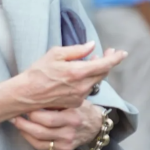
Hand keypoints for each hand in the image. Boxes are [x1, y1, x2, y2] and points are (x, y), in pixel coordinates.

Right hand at [6, 42, 125, 113]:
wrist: (27, 94)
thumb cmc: (38, 72)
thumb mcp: (55, 54)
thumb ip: (76, 50)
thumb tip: (91, 46)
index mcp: (78, 71)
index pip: (105, 64)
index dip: (115, 58)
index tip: (122, 53)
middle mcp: (82, 86)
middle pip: (103, 73)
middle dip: (107, 62)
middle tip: (107, 53)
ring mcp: (80, 96)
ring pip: (95, 82)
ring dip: (96, 71)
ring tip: (92, 62)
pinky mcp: (76, 103)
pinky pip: (87, 89)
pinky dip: (87, 81)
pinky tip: (80, 76)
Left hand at [11, 102, 105, 149]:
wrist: (94, 125)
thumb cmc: (78, 109)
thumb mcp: (70, 101)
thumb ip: (54, 100)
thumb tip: (30, 96)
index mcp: (72, 118)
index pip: (47, 119)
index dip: (31, 114)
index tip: (23, 107)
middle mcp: (69, 134)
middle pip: (40, 132)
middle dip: (23, 124)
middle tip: (14, 116)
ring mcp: (66, 145)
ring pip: (38, 142)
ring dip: (24, 132)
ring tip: (17, 123)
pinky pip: (42, 149)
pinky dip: (31, 140)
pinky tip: (26, 132)